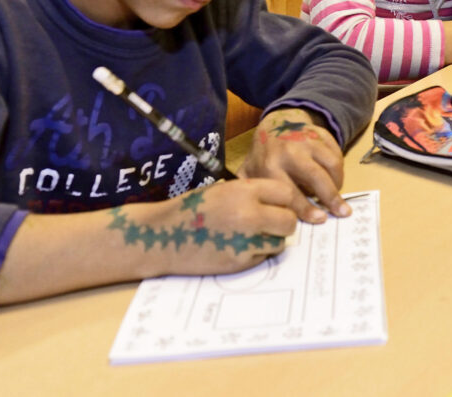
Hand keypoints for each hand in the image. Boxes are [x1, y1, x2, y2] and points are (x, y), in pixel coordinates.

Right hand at [144, 177, 300, 275]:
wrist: (162, 235)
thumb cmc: (192, 209)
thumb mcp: (224, 190)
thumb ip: (252, 195)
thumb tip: (281, 205)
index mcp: (245, 191)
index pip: (286, 194)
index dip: (287, 201)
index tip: (282, 206)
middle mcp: (249, 214)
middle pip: (289, 221)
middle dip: (283, 223)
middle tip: (271, 225)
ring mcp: (246, 240)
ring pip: (279, 242)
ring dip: (271, 240)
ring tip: (251, 236)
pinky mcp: (240, 262)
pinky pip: (263, 257)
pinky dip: (257, 254)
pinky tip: (238, 247)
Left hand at [241, 108, 346, 221]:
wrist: (275, 122)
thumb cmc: (264, 155)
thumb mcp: (252, 172)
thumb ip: (255, 192)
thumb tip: (258, 217)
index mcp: (269, 165)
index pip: (290, 191)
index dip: (306, 208)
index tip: (319, 219)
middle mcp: (289, 151)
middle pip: (316, 177)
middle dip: (331, 197)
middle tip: (342, 212)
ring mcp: (307, 140)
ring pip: (331, 164)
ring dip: (338, 183)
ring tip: (336, 195)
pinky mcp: (321, 133)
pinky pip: (337, 153)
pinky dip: (340, 169)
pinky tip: (334, 179)